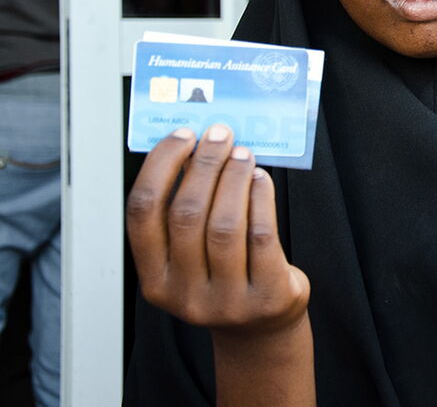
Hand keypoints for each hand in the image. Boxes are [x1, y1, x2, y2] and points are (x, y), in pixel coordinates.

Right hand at [127, 125, 315, 405]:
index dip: (160, 167)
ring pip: (225, 225)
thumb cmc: (224, 276)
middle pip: (187, 215)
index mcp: (154, 280)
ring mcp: (225, 300)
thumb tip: (197, 146)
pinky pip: (261, 237)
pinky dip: (260, 199)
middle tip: (219, 135)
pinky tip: (261, 179)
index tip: (182, 135)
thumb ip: (184, 214)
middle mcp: (183, 294)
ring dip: (234, 178)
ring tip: (243, 154)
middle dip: (203, 165)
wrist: (260, 329)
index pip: (143, 214)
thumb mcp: (191, 258)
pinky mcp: (265, 297)